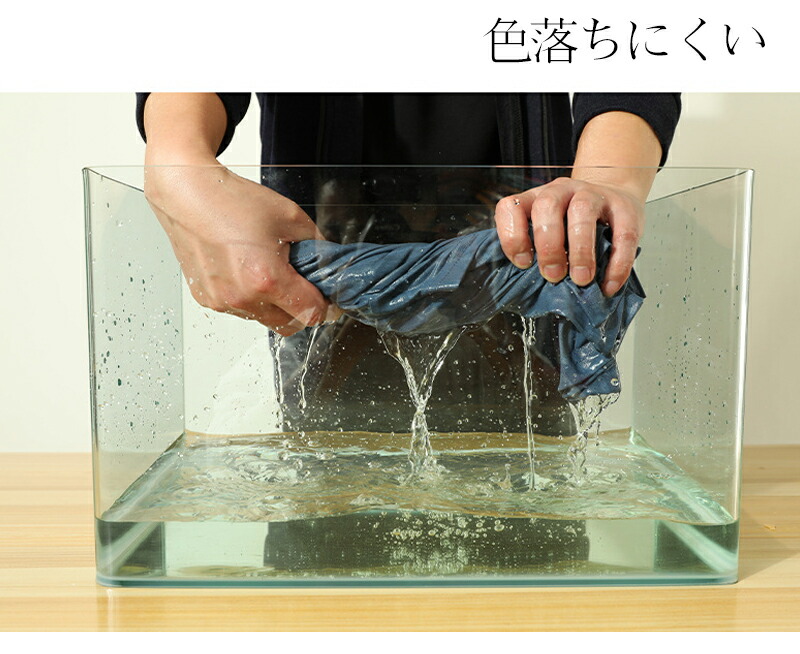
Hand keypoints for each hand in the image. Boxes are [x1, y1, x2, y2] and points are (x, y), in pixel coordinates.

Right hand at [144, 164, 338, 335]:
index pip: (310, 313)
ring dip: (275, 304)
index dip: (326, 306)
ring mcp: (222, 302)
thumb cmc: (232, 201)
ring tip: (270, 270)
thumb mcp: (291, 217)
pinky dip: (251, 298)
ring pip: (264, 319)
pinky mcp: (207, 299)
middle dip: (302, 308)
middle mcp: (242, 297)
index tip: (328, 297)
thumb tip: (331, 265)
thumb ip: (318, 247)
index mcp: (266, 279)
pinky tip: (247, 270)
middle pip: (289, 325)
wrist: (187, 193)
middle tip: (304, 286)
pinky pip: (240, 310)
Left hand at [494, 176, 644, 296]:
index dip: (513, 236)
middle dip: (548, 245)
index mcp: (537, 198)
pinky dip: (616, 263)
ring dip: (580, 249)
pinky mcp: (625, 207)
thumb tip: (530, 286)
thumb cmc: (576, 223)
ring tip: (581, 278)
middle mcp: (562, 191)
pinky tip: (609, 284)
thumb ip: (539, 249)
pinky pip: (622, 233)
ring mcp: (594, 194)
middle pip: (546, 207)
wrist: (617, 198)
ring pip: (582, 211)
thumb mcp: (552, 229)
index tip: (523, 263)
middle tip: (553, 275)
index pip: (512, 207)